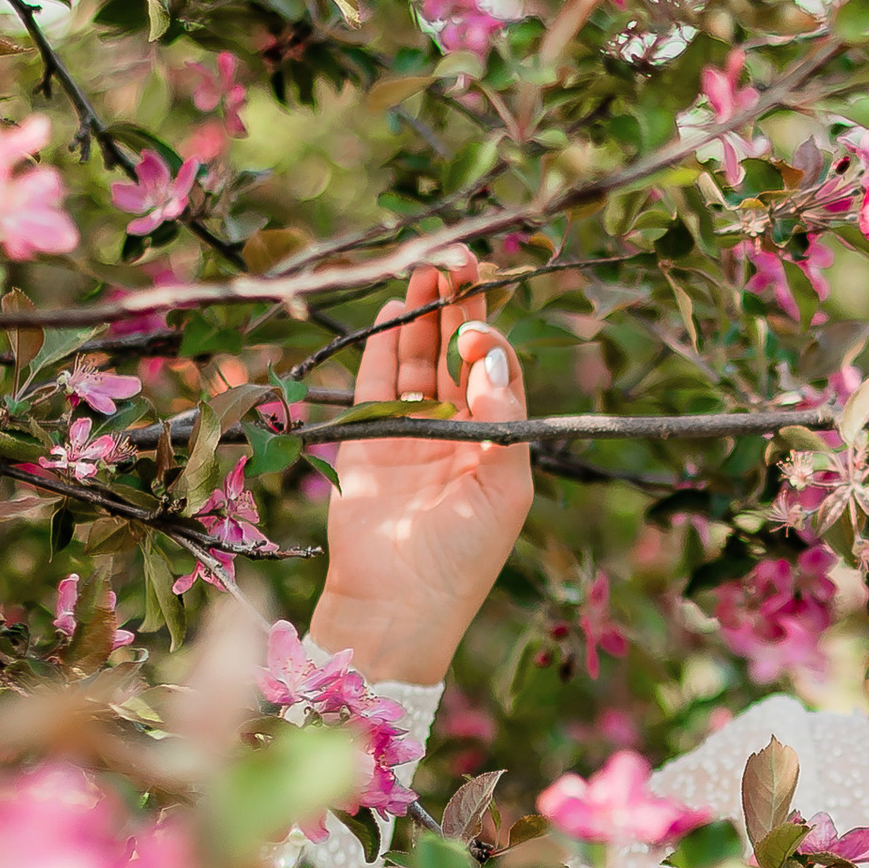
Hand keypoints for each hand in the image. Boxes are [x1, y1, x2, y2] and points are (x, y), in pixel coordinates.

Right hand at [308, 255, 530, 687]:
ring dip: (420, 315)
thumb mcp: (504, 488)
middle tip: (458, 261)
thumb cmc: (464, 557)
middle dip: (456, 307)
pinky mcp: (364, 439)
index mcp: (495, 440)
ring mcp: (408, 431)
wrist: (398, 606)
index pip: (495, 372)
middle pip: (454, 354)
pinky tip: (393, 308)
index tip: (480, 320)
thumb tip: (489, 356)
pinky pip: (375, 381)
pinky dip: (382, 345)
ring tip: (427, 269)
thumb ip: (501, 419)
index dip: (489, 339)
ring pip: (415, 359)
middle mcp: (454, 429)